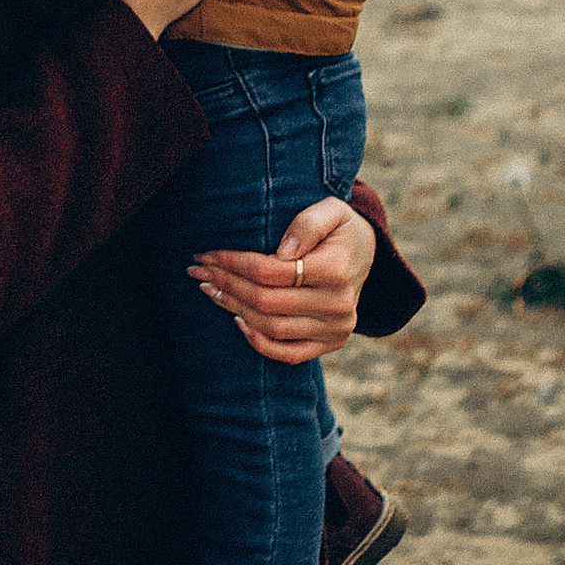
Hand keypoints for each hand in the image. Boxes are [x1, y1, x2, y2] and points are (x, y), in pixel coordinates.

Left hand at [188, 196, 377, 365]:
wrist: (366, 255)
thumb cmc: (340, 229)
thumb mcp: (333, 210)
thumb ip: (308, 223)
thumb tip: (283, 252)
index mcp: (336, 270)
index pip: (269, 271)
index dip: (232, 263)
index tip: (206, 255)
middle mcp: (338, 305)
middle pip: (265, 301)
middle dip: (226, 285)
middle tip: (198, 272)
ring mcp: (336, 328)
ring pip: (271, 327)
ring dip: (234, 309)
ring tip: (211, 290)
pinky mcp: (332, 343)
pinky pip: (290, 354)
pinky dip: (260, 343)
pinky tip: (238, 321)